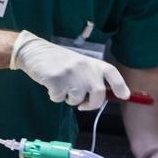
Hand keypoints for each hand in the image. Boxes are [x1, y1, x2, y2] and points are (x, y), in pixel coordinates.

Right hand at [9, 30, 128, 110]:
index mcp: (92, 63)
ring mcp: (72, 75)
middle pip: (98, 95)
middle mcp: (85, 68)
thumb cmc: (57, 59)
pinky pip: (59, 99)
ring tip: (60, 85)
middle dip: (91, 105)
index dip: (120, 86)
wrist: (33, 51)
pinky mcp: (57, 81)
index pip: (112, 74)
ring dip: (68, 98)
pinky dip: (54, 96)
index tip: (124, 96)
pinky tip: (49, 84)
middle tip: (83, 105)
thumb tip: (99, 97)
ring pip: (76, 100)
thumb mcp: (78, 64)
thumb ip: (90, 77)